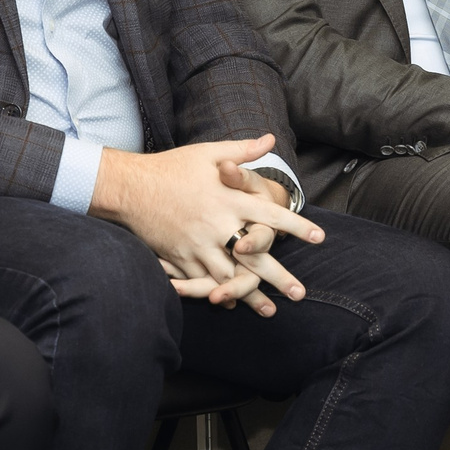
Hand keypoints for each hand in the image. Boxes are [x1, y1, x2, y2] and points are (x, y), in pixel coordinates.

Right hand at [94, 135, 322, 313]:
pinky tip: (231, 304)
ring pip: (229, 275)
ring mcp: (197, 244)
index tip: (319, 238)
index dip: (297, 226)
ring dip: (250, 295)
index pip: (270, 215)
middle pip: (254, 256)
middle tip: (300, 294)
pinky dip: (217, 293)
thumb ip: (242, 150)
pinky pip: (202, 281)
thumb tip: (271, 139)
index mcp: (229, 198)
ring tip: (271, 311)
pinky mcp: (180, 257)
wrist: (129, 187)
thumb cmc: (172, 167)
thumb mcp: (208, 152)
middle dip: (279, 277)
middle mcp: (217, 224)